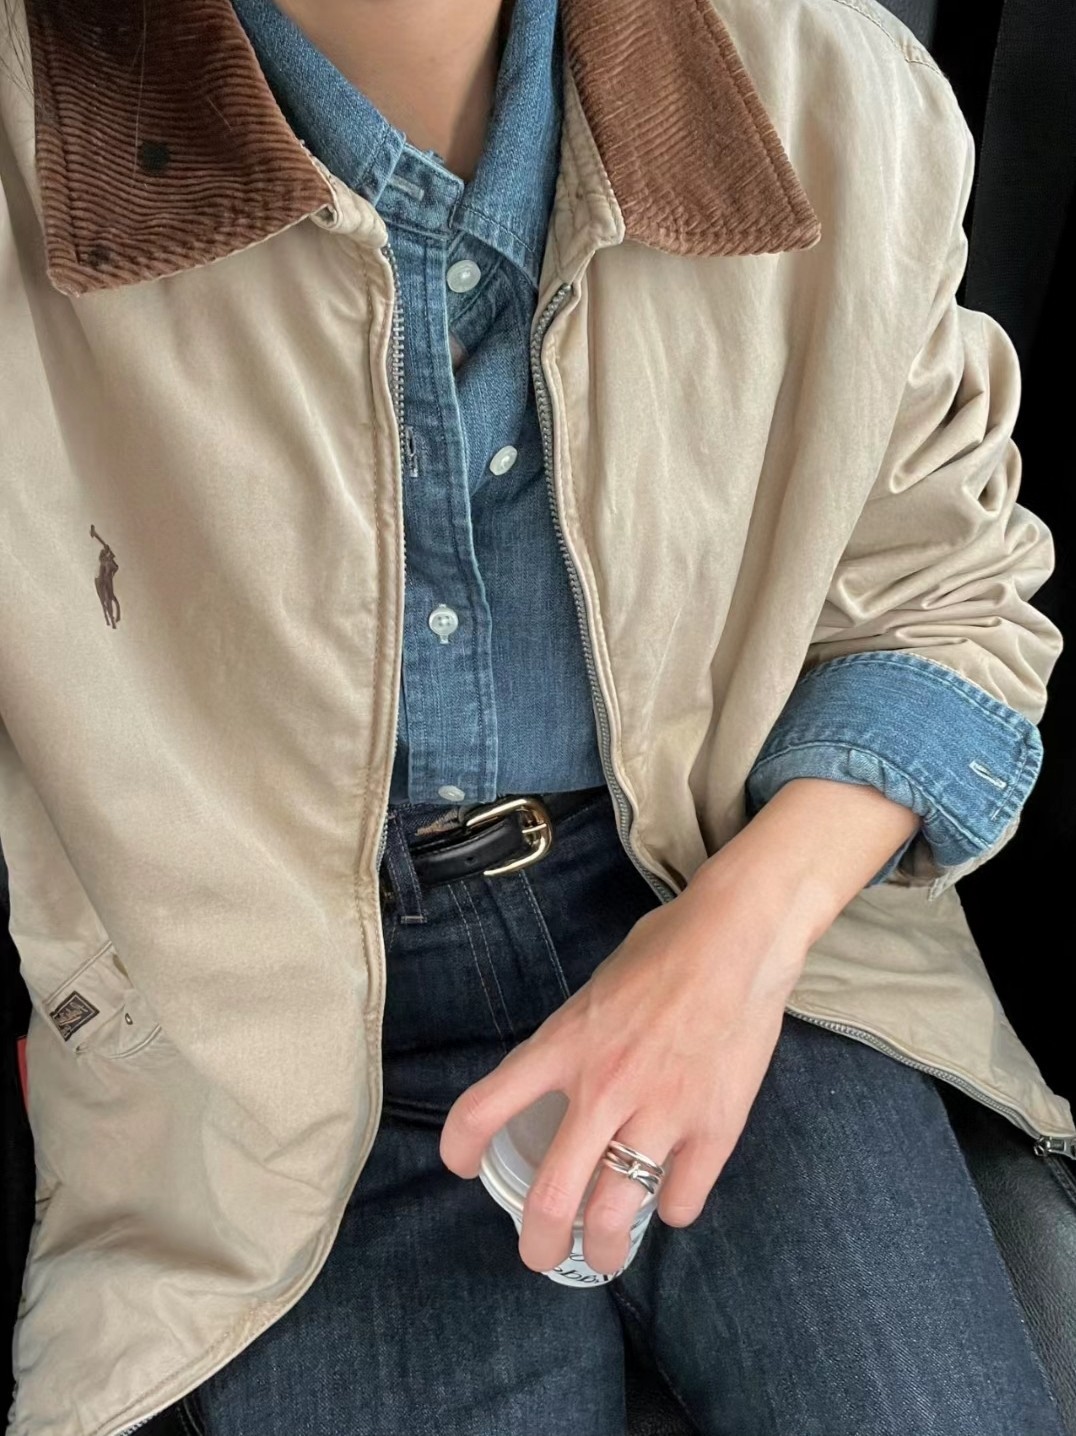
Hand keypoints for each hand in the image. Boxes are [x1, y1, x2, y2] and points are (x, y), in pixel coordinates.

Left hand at [438, 779, 918, 1276]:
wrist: (739, 936)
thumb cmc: (666, 948)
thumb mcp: (594, 991)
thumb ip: (573, 1042)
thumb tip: (561, 1078)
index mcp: (563, 1046)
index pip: (484, 1108)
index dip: (460, 1147)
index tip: (460, 1165)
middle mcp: (603, 1088)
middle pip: (552, 1197)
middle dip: (540, 1243)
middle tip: (541, 1255)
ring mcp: (660, 1113)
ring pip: (617, 1215)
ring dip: (606, 1249)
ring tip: (605, 1255)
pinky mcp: (714, 1128)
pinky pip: (682, 1199)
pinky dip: (674, 1205)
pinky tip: (672, 1195)